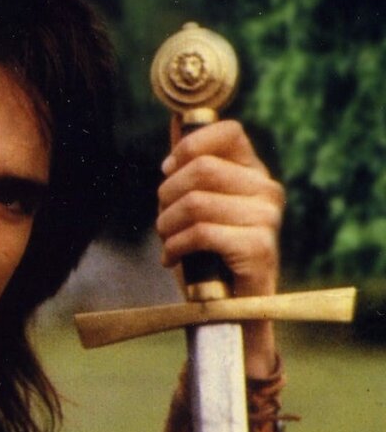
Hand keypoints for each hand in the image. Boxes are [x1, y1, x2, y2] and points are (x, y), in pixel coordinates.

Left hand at [155, 119, 283, 375]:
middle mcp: (267, 190)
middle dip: (166, 195)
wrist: (227, 311)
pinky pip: (200, 232)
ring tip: (168, 242)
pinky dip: (175, 246)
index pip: (227, 131)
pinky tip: (172, 259)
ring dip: (167, 226)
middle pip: (200, 168)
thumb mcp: (195, 206)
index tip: (167, 172)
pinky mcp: (258, 247)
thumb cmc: (208, 257)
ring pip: (195, 202)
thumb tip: (177, 120)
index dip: (187, 147)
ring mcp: (266, 218)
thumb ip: (190, 165)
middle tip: (163, 220)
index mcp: (254, 173)